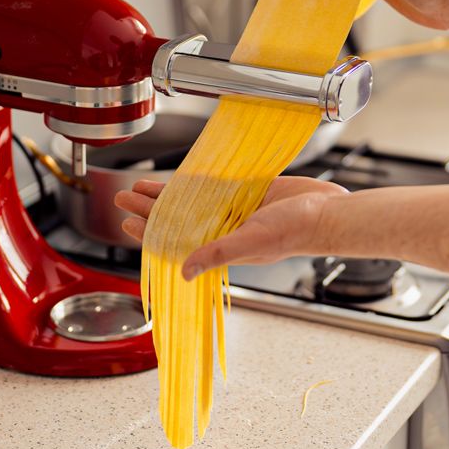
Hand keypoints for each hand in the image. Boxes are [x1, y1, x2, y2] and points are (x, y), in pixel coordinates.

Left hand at [114, 177, 349, 279]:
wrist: (327, 210)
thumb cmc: (296, 232)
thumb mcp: (251, 242)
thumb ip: (217, 253)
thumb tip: (185, 270)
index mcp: (222, 246)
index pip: (175, 242)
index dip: (149, 234)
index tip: (127, 223)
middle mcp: (223, 229)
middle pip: (175, 220)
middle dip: (147, 210)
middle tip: (121, 197)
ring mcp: (233, 210)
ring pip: (188, 203)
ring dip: (163, 195)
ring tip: (138, 186)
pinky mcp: (245, 192)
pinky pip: (212, 188)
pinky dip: (192, 183)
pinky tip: (175, 177)